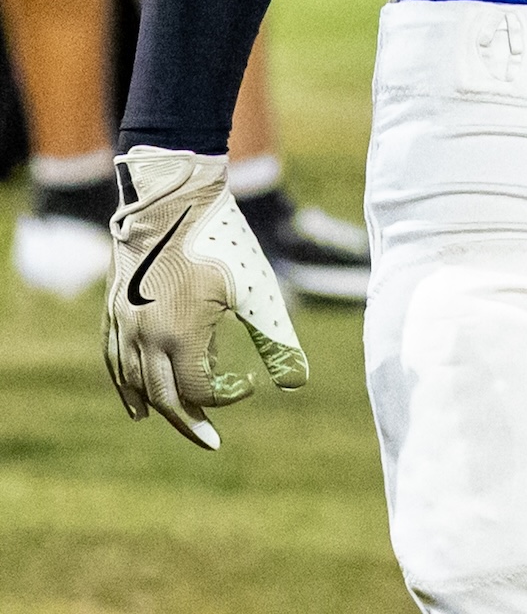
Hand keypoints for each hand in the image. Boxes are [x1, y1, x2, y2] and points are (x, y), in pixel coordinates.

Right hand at [104, 146, 308, 449]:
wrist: (172, 199)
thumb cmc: (220, 241)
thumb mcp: (254, 288)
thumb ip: (275, 338)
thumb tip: (298, 382)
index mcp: (181, 336)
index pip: (199, 390)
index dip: (226, 396)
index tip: (247, 382)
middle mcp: (145, 338)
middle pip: (164, 400)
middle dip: (190, 422)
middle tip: (210, 440)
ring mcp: (124, 327)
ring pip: (135, 385)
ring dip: (158, 407)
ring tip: (180, 421)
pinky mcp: (113, 312)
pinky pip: (114, 363)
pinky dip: (127, 388)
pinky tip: (137, 402)